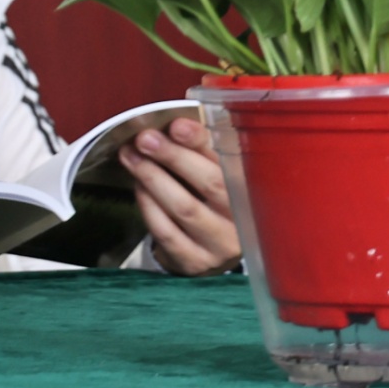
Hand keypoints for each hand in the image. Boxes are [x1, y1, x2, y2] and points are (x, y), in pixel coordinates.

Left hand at [124, 117, 242, 273]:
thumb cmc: (214, 201)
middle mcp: (245, 219)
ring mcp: (222, 244)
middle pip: (210, 183)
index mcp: (256, 188)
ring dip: (153, 178)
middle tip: (145, 139)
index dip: (201, 141)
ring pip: (185, 208)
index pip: (231, 159)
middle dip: (172, 156)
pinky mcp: (196, 262)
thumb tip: (176, 125)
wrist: (212, 250)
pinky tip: (138, 187)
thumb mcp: (216, 172)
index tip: (176, 126)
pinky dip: (149, 206)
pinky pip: (167, 232)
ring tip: (132, 157)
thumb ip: (203, 148)